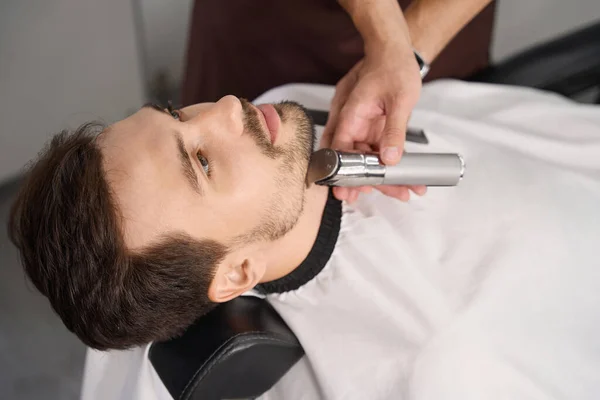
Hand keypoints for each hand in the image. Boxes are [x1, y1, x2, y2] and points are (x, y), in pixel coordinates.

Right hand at [321, 44, 426, 202]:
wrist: (394, 51)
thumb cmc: (394, 67)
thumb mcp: (400, 100)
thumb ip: (394, 131)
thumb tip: (390, 159)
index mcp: (350, 114)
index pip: (340, 150)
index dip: (344, 173)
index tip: (349, 193)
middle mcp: (350, 122)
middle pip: (352, 159)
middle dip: (369, 181)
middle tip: (389, 196)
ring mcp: (359, 126)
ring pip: (365, 158)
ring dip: (382, 175)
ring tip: (405, 191)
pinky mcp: (369, 128)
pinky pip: (375, 150)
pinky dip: (387, 163)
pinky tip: (404, 176)